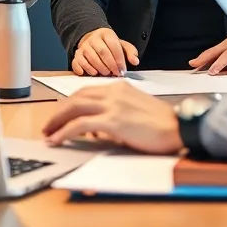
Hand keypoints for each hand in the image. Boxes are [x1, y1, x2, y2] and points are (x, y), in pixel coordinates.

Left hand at [43, 83, 182, 153]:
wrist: (178, 126)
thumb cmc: (162, 123)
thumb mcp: (135, 111)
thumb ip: (115, 113)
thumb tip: (96, 129)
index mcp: (119, 87)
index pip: (86, 91)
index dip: (70, 104)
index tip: (60, 115)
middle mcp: (113, 91)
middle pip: (76, 97)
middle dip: (58, 111)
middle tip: (48, 125)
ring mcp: (112, 105)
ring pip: (74, 107)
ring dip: (57, 120)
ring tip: (48, 133)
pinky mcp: (113, 120)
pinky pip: (80, 125)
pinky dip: (64, 132)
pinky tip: (57, 140)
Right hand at [73, 28, 139, 75]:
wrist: (92, 40)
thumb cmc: (109, 45)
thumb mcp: (121, 45)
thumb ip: (130, 52)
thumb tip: (135, 61)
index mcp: (106, 34)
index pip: (114, 46)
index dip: (119, 59)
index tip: (122, 70)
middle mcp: (93, 38)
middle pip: (102, 52)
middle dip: (110, 65)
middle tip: (115, 73)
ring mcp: (84, 46)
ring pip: (91, 58)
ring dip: (99, 68)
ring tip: (105, 73)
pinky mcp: (77, 54)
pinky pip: (78, 62)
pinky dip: (84, 69)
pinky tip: (92, 73)